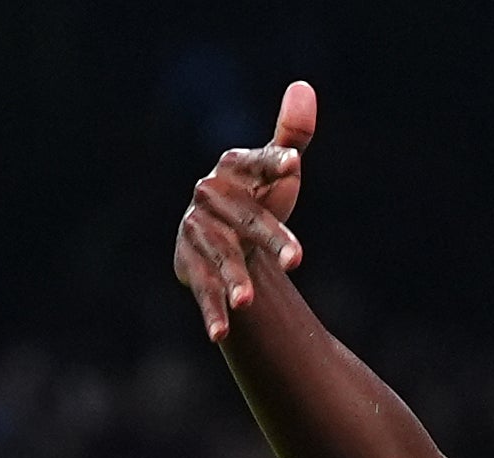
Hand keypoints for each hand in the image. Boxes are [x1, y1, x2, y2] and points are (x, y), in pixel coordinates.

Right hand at [173, 80, 315, 341]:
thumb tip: (304, 87)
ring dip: (234, 279)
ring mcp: (198, 233)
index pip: (255, 163)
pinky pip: (203, 291)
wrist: (220, 234)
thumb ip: (290, 135)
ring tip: (249, 302)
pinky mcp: (190, 266)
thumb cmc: (255, 196)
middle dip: (270, 237)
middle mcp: (211, 197)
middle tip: (298, 259)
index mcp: (233, 169)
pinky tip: (221, 334)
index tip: (295, 166)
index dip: (272, 163)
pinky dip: (211, 312)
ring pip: (221, 257)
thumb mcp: (274, 169)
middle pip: (246, 218)